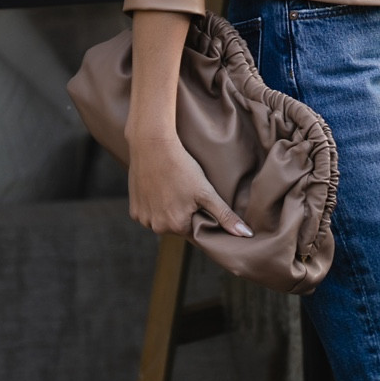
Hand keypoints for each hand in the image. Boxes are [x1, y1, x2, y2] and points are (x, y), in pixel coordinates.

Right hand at [127, 126, 251, 239]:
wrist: (152, 145)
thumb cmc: (182, 167)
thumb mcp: (206, 192)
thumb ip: (225, 215)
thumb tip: (246, 236)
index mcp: (177, 226)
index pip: (196, 231)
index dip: (200, 216)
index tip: (200, 201)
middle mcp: (157, 228)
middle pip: (178, 226)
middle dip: (184, 214)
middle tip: (187, 191)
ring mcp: (143, 219)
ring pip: (163, 220)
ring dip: (169, 210)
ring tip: (174, 188)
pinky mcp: (133, 209)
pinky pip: (149, 213)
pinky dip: (154, 205)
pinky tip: (160, 189)